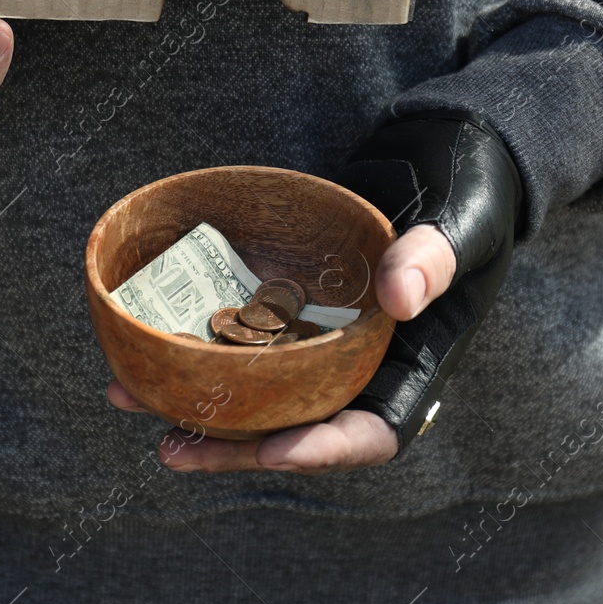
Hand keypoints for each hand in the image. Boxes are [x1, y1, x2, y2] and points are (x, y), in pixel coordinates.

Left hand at [105, 225, 453, 474]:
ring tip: (129, 396)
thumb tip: (399, 298)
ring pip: (259, 386)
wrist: (448, 153)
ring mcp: (325, 334)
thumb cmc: (473, 191)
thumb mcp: (464, 222)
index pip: (374, 431)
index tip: (273, 450)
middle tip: (170, 446)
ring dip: (198, 399)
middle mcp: (365, 362)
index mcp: (415, 365)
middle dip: (235, 444)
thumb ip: (435, 257)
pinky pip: (245, 330)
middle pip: (298, 426)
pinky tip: (144, 335)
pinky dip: (200, 337)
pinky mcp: (295, 299)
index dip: (323, 451)